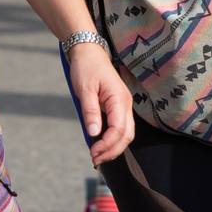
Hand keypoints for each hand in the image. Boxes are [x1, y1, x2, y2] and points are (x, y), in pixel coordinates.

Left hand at [64, 42, 135, 165]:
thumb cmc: (86, 68)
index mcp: (119, 99)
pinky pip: (121, 127)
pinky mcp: (118, 106)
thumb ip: (90, 112)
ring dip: (114, 147)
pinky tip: (101, 145)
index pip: (119, 130)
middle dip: (113, 151)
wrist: (89, 52)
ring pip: (126, 133)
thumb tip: (93, 134)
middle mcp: (126, 104)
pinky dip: (113, 139)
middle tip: (95, 159)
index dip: (107, 145)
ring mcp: (124, 105)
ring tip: (97, 156)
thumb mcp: (84, 90)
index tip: (92, 152)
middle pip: (127, 135)